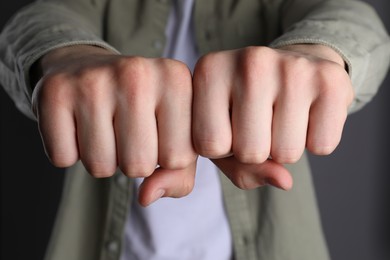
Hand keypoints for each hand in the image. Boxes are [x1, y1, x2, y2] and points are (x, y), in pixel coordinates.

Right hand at [32, 45, 196, 205]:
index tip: (158, 132)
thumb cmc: (141, 109)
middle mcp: (138, 72)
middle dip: (133, 161)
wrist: (87, 69)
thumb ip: (179, 175)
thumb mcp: (174, 135)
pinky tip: (78, 123)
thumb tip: (147, 196)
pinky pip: (63, 158)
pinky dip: (70, 152)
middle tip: (126, 131)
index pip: (179, 159)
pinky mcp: (55, 91)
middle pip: (139, 165)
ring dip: (102, 158)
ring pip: (101, 166)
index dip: (166, 158)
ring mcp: (93, 79)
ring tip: (103, 126)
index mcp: (177, 78)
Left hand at [192, 45, 353, 189]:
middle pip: (250, 152)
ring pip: (286, 154)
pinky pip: (322, 146)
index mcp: (209, 70)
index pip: (209, 145)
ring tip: (282, 116)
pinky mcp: (331, 79)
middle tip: (261, 123)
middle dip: (257, 152)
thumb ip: (237, 168)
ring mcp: (292, 66)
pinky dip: (316, 141)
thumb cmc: (247, 108)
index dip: (223, 149)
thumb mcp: (224, 135)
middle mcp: (249, 61)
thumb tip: (283, 181)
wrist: (293, 68)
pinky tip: (307, 114)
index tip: (230, 126)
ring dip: (285, 148)